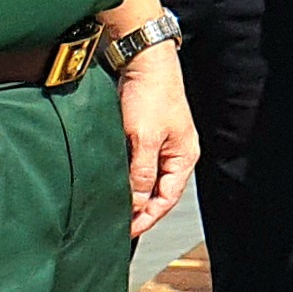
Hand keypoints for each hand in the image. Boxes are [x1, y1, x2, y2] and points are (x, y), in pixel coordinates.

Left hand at [117, 45, 198, 236]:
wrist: (142, 59)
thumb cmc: (151, 94)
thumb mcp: (145, 138)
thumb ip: (140, 174)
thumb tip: (135, 204)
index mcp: (183, 156)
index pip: (166, 199)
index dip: (147, 218)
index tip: (126, 232)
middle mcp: (174, 152)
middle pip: (157, 191)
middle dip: (138, 209)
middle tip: (115, 225)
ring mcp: (159, 143)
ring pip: (144, 178)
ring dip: (129, 192)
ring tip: (109, 207)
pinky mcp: (143, 134)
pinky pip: (134, 163)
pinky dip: (123, 175)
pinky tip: (109, 181)